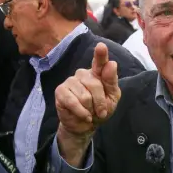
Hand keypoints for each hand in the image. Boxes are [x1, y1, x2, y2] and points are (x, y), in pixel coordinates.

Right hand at [55, 43, 120, 165]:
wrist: (85, 126)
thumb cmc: (100, 109)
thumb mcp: (112, 98)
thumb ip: (111, 81)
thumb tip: (112, 64)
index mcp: (98, 73)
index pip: (100, 62)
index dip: (100, 54)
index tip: (101, 47)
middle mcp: (83, 74)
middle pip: (95, 85)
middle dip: (100, 102)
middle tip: (100, 111)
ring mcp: (71, 81)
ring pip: (84, 96)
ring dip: (90, 109)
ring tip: (89, 112)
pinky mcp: (61, 91)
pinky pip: (73, 102)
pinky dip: (81, 112)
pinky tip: (84, 115)